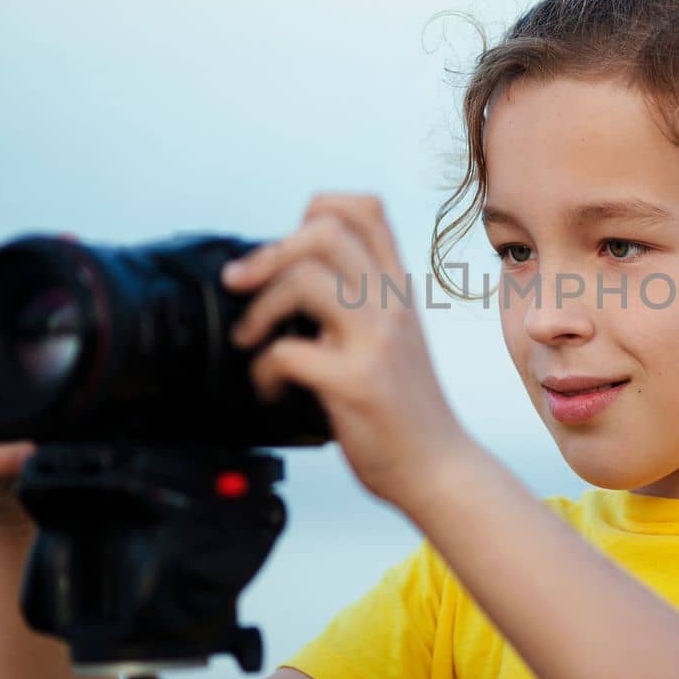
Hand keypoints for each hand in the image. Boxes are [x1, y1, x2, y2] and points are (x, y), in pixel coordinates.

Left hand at [222, 193, 471, 506]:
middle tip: (239, 286)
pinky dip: (262, 370)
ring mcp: (377, 341)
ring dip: (259, 306)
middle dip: (268, 252)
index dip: (318, 210)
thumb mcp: (393, 338)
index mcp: (398, 289)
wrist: (439, 469)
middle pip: (326, 231)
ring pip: (305, 279)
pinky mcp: (357, 382)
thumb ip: (356, 304)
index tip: (288, 250)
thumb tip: (284, 279)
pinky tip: (272, 389)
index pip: (365, 209)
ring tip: (248, 337)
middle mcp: (391, 305)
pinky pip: (287, 352)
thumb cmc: (404, 409)